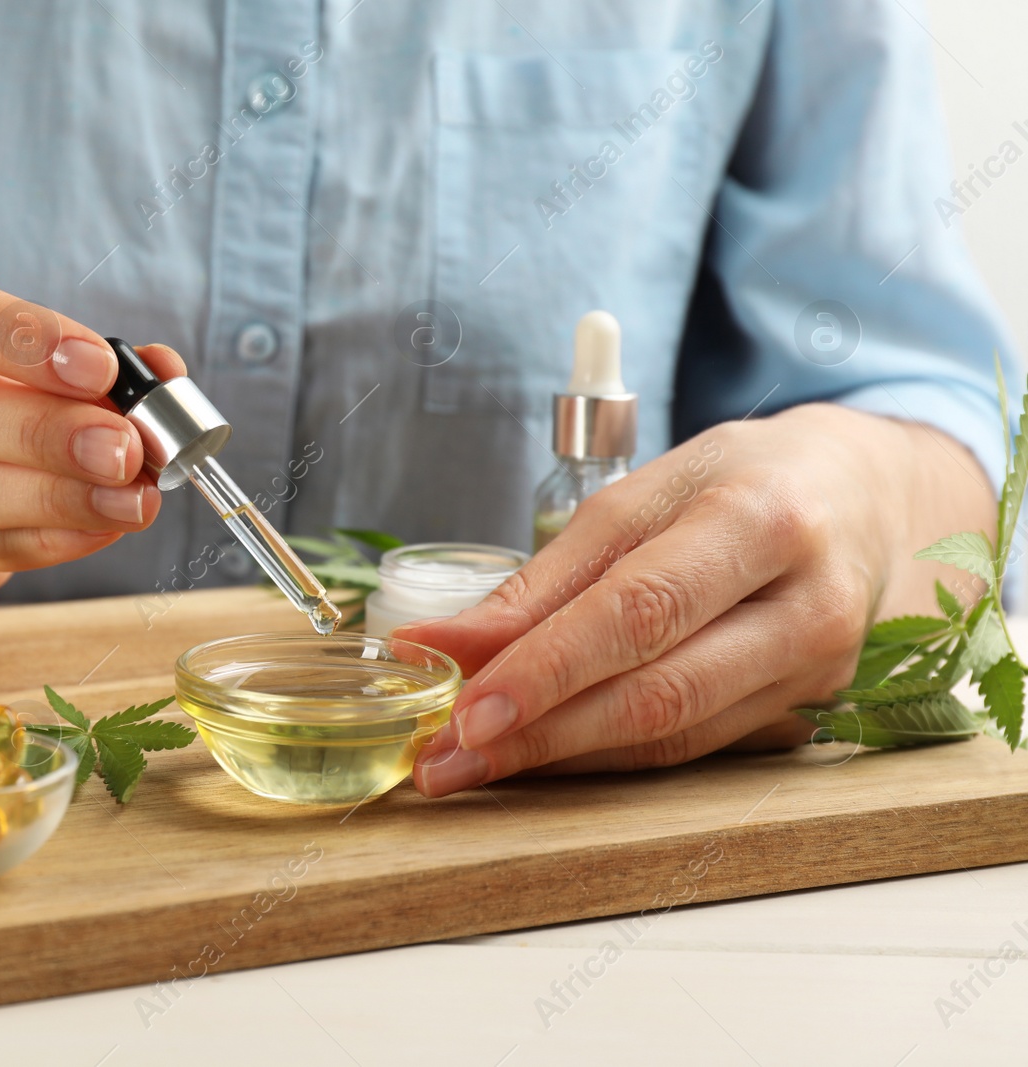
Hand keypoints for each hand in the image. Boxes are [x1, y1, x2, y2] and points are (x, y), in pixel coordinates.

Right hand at [0, 261, 184, 597]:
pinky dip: (46, 539)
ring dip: (60, 499)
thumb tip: (163, 376)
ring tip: (131, 499)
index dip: (20, 338)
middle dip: (47, 434)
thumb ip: (89, 357)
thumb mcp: (15, 344)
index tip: (99, 366)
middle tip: (122, 449)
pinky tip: (100, 527)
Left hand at [399, 403, 994, 795]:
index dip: (546, 669)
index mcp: (762, 521)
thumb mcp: (642, 496)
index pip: (639, 612)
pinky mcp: (809, 712)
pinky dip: (604, 756)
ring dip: (559, 759)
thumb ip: (546, 578)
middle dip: (538, 735)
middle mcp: (804, 607)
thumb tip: (446, 645)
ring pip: (672, 735)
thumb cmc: (744, 481)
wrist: (868, 499)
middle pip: (657, 693)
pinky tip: (539, 756)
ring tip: (469, 765)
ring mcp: (816, 671)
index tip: (462, 707)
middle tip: (444, 759)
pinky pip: (690, 747)